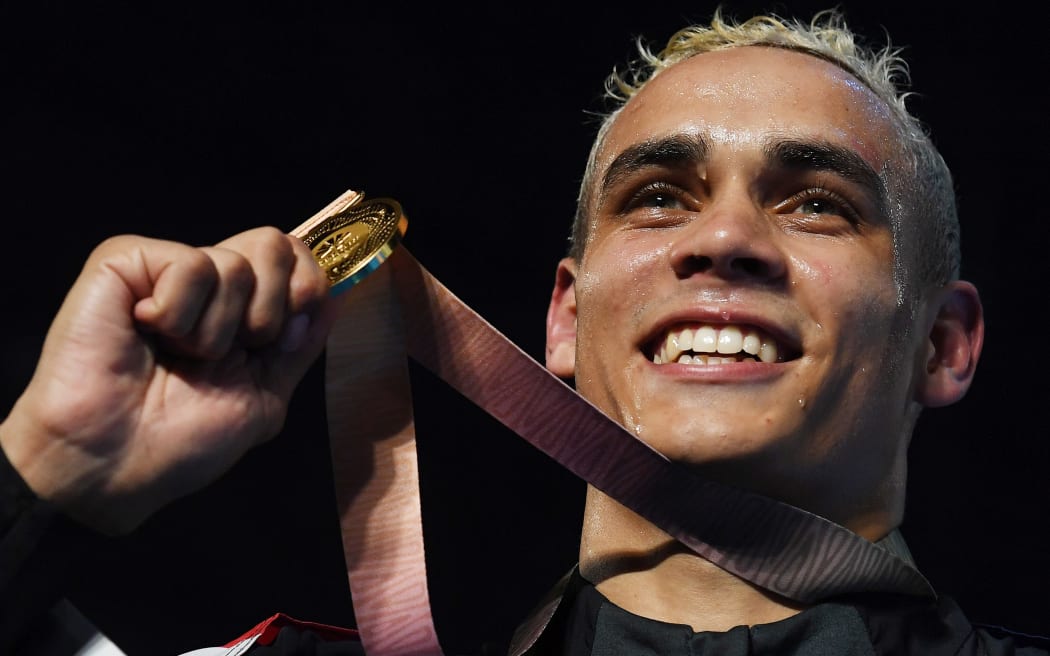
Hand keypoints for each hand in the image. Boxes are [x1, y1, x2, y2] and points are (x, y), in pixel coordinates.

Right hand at [0, 227, 337, 533]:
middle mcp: (209, 284)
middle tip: (229, 353)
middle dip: (269, 311)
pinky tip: (146, 334)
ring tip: (176, 355)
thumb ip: (301, 344)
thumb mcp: (264, 396)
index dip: (310, 285)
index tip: (290, 330)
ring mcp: (167, 268)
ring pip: (236, 264)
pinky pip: (192, 265)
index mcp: (241, 310)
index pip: (297, 259)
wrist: (117, 463)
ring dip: (216, 331)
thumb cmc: (182, 442)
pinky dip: (179, 315)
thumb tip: (335, 293)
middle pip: (276, 245)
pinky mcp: (125, 260)